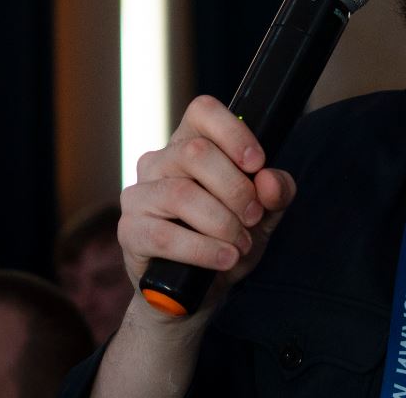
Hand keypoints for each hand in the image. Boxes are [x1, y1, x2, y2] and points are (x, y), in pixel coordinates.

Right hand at [117, 95, 299, 313]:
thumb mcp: (264, 216)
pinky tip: (224, 259)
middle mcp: (158, 162)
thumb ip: (276, 193)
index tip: (257, 163)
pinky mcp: (129, 231)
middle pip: (195, 152)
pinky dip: (203, 249)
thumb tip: (270, 181)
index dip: (233, 132)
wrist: (195, 294)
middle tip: (254, 217)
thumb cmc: (226, 241)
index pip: (203, 111)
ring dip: (222, 222)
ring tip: (240, 245)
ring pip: (181, 193)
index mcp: (189, 145)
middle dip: (235, 188)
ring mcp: (138, 195)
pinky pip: (164, 235)